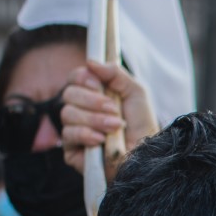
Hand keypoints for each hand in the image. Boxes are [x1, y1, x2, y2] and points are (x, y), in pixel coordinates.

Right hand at [61, 60, 158, 179]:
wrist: (148, 153)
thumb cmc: (143, 125)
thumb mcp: (136, 92)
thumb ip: (116, 73)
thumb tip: (90, 61)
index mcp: (93, 95)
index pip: (75, 78)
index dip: (83, 78)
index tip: (99, 85)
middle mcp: (81, 111)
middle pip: (68, 94)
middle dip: (93, 101)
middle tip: (114, 110)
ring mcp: (75, 131)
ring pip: (67, 114)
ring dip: (94, 119)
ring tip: (115, 126)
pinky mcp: (73, 151)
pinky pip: (68, 135)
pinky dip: (86, 134)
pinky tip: (101, 140)